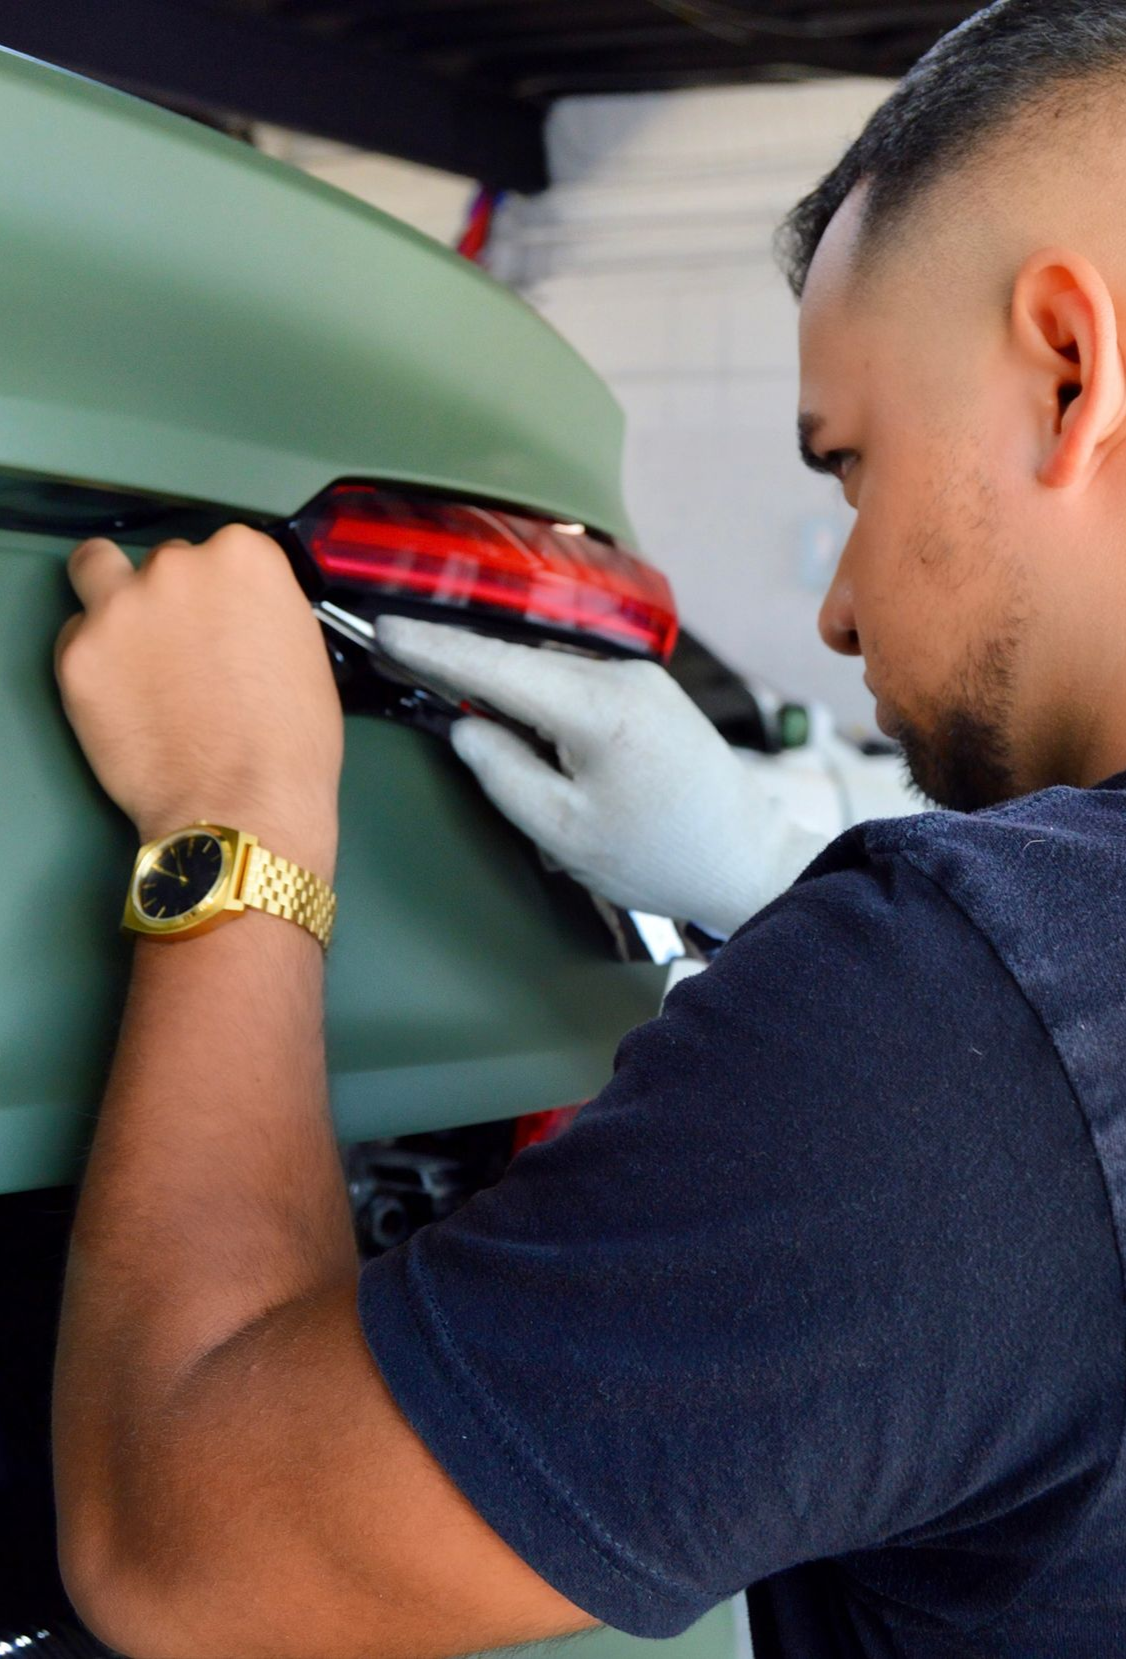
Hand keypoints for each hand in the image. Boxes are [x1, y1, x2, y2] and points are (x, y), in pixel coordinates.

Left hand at [55, 526, 342, 878]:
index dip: (222, 592)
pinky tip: (123, 702)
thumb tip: (238, 621)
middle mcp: (179, 566)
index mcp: (245, 559)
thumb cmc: (288, 747)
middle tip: (183, 653)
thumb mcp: (304, 653)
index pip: (223, 550)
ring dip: (113, 601)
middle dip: (171, 600)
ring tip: (133, 653)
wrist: (245, 806)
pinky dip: (94, 663)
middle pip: (165, 562)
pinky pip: (75, 639)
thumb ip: (262, 614)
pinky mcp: (78, 654)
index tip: (221, 621)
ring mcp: (122, 607)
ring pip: (98, 573)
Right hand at [374, 617, 827, 935]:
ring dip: (494, 675)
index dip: (434, 648)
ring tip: (436, 677)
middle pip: (516, 660)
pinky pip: (570, 679)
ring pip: (543, 668)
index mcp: (601, 710)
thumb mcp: (563, 831)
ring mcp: (639, 678)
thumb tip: (464, 724)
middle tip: (390, 649)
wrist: (744, 858)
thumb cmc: (659, 856)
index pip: (498, 666)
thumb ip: (503, 772)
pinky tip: (502, 703)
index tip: (383, 629)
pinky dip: (530, 689)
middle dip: (455, 656)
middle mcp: (623, 677)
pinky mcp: (646, 690)